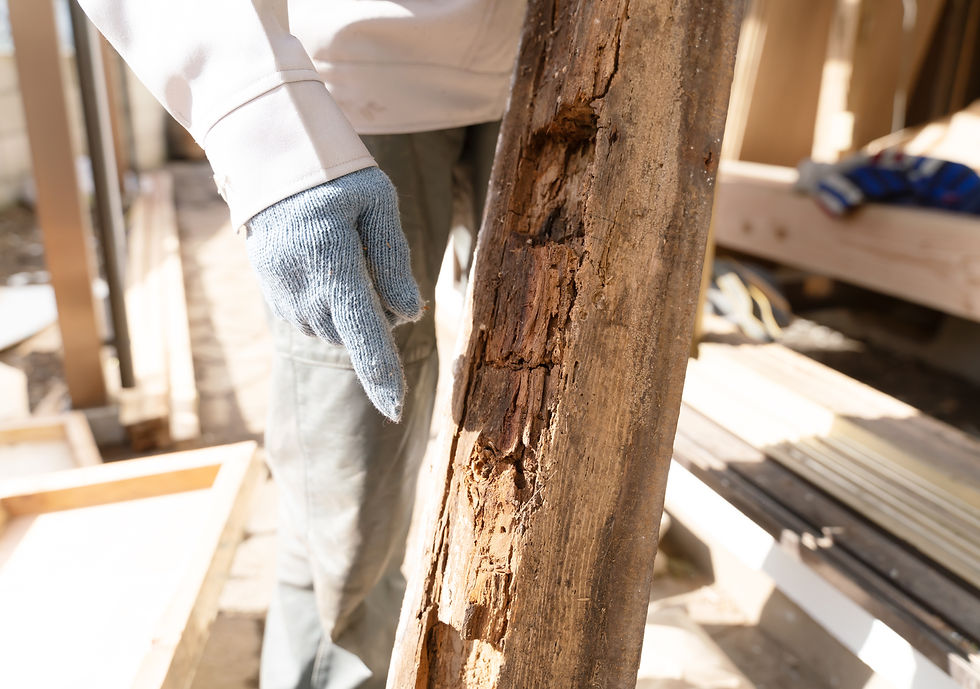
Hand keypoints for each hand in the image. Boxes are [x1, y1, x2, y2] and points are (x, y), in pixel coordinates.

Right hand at [244, 167, 421, 419]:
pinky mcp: (275, 296)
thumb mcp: (377, 201)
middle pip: (356, 334)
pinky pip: (316, 318)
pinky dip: (331, 302)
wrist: (268, 161)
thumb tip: (408, 313)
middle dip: (376, 315)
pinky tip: (326, 262)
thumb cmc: (335, 176)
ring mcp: (284, 296)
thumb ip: (394, 257)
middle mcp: (303, 288)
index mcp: (333, 263)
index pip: (364, 334)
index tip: (395, 411)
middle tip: (372, 257)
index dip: (383, 375)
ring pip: (336, 329)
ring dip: (353, 310)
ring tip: (346, 254)